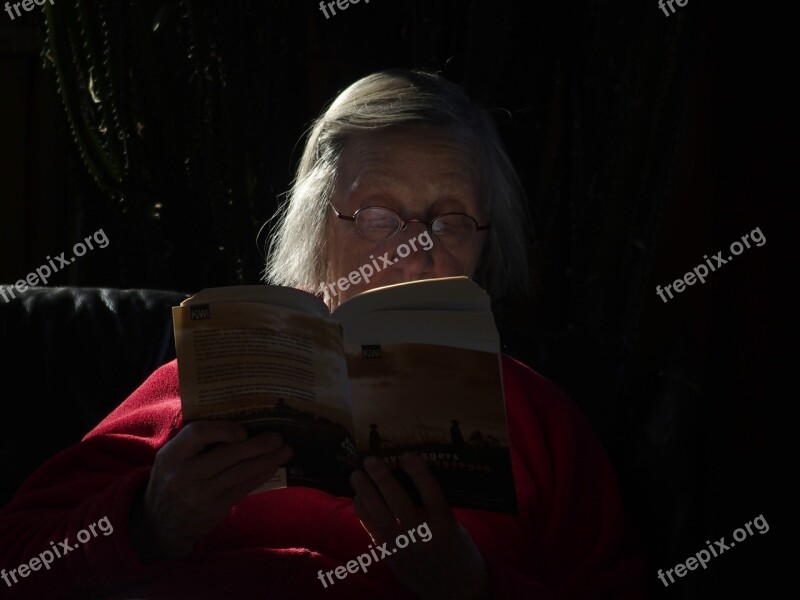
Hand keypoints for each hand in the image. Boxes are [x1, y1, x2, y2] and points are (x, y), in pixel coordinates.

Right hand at [131, 421, 291, 559]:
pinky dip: (259, 476)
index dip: (223, 429)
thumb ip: (194, 442)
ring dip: (266, 461)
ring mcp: (200, 495)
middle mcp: (183, 475)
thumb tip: (237, 421)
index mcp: (171, 455)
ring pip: (239, 473)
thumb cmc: (170, 479)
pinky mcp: (213, 509)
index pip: (198, 434)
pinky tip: (271, 467)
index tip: (243, 430)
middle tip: (278, 437)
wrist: (157, 523)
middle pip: (227, 455)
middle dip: (257, 445)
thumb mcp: (171, 457)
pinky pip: (242, 489)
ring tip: (285, 451)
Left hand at [350, 452, 489, 598]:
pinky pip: (372, 530)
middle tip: (371, 460)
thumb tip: (408, 475)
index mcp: (446, 526)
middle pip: (401, 504)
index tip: (406, 454)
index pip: (432, 494)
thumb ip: (435, 506)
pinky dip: (363, 512)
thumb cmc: (457, 551)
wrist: (453, 591)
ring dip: (366, 494)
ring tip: (356, 475)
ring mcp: (404, 548)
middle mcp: (423, 537)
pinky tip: (358, 496)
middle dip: (383, 480)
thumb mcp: (454, 525)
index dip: (418, 472)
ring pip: (381, 518)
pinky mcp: (390, 556)